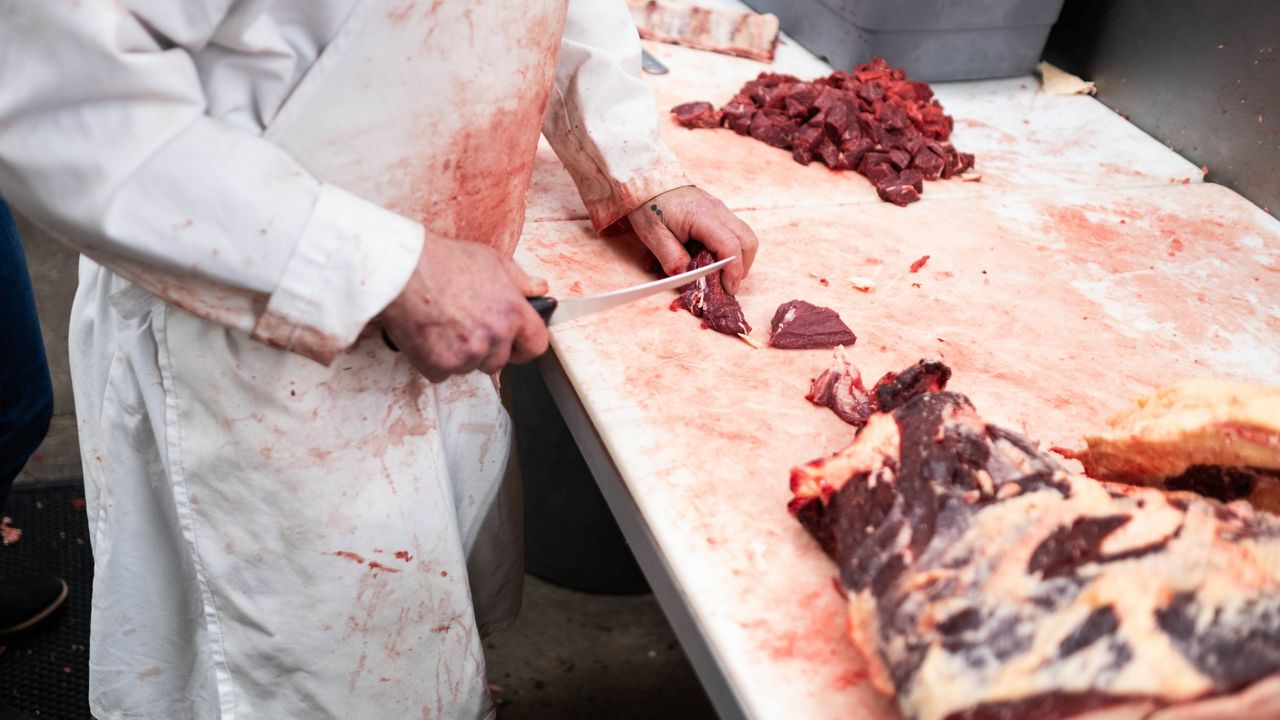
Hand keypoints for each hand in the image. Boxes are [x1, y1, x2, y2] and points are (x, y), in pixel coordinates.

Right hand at [381, 235, 549, 381]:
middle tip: (464, 326)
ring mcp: (467, 354)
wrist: (403, 271)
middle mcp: (494, 337)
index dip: (524, 346)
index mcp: (512, 313)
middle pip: (498, 361)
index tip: (514, 343)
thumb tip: (539, 289)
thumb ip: (520, 281)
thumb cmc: (443, 261)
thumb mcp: (491, 260)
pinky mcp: (440, 365)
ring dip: (458, 354)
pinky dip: (433, 359)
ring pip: (469, 367)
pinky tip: (427, 335)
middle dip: (484, 349)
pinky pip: (442, 373)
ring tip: (443, 325)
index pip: (536, 345)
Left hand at [626, 186, 758, 293]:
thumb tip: (684, 274)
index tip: (728, 288)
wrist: (649, 181)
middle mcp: (718, 211)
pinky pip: (735, 231)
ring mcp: (720, 209)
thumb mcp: (653, 234)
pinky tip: (715, 258)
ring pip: (745, 235)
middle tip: (728, 284)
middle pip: (747, 240)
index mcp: (702, 217)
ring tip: (724, 274)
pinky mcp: (718, 211)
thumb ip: (670, 256)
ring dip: (740, 258)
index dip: (733, 270)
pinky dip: (732, 248)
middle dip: (743, 266)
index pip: (730, 246)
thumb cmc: (650, 205)